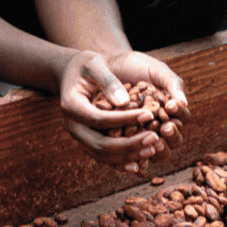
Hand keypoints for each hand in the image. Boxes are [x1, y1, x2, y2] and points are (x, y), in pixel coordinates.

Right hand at [57, 50, 187, 170]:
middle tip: (155, 138)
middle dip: (129, 145)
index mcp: (71, 105)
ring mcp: (79, 136)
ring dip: (128, 156)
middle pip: (99, 145)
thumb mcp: (94, 63)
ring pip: (102, 156)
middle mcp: (72, 125)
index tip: (149, 114)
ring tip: (153, 148)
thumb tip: (124, 101)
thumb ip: (107, 80)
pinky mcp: (88, 141)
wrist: (73, 74)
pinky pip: (104, 157)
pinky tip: (141, 161)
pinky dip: (122, 162)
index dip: (124, 119)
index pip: (99, 119)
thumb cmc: (85, 65)